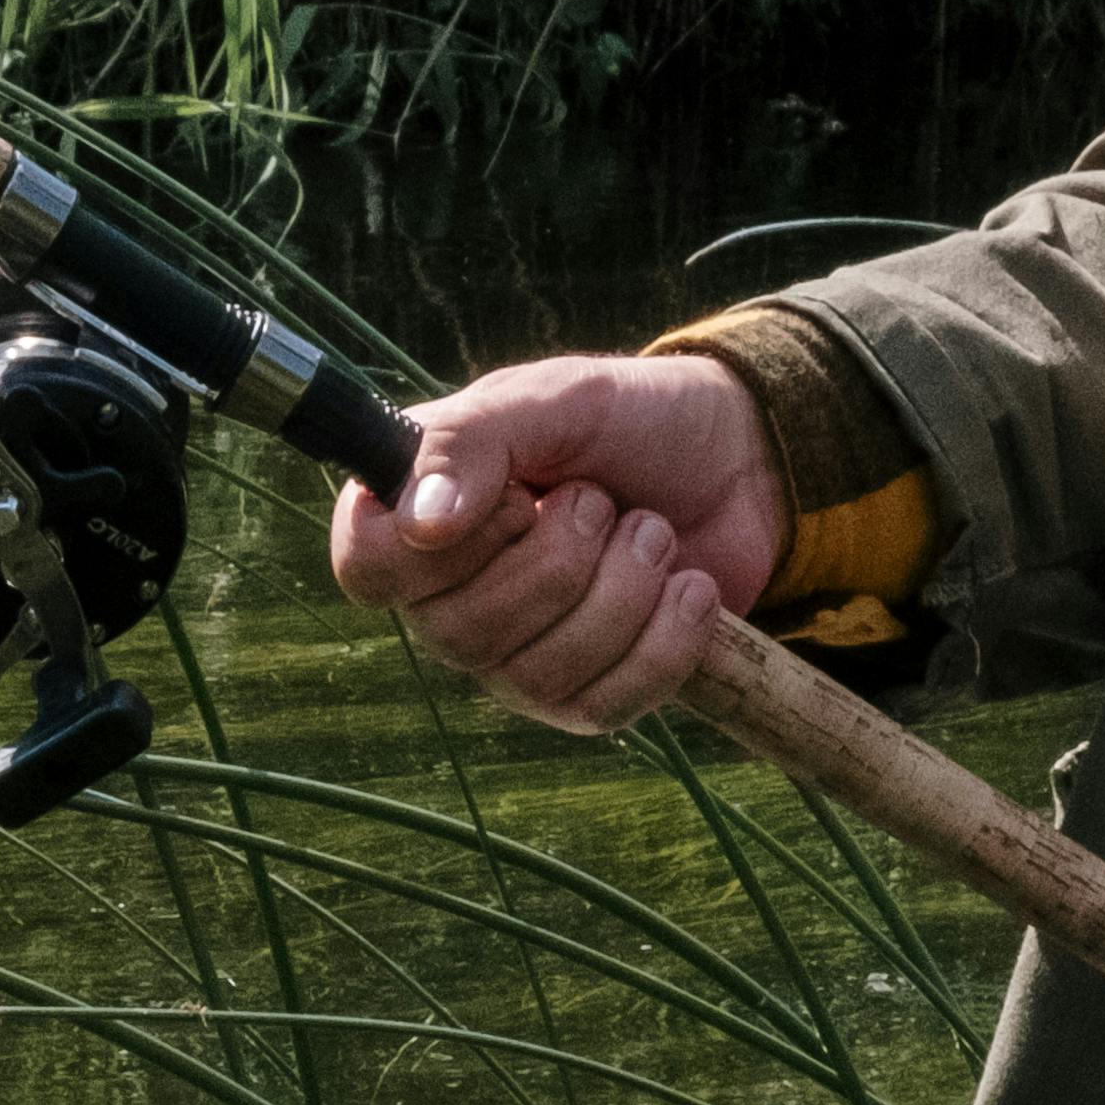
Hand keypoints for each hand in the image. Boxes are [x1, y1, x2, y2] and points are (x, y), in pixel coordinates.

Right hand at [322, 352, 786, 733]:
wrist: (737, 461)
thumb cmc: (628, 421)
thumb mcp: (552, 400)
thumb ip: (472, 441)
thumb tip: (420, 522)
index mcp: (414, 516)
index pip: (367, 568)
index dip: (437, 546)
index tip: (513, 498)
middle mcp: (446, 600)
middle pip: (461, 632)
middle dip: (560, 558)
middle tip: (600, 499)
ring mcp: (511, 662)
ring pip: (540, 672)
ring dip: (622, 588)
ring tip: (652, 530)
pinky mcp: (582, 700)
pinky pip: (604, 705)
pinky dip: (666, 639)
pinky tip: (687, 586)